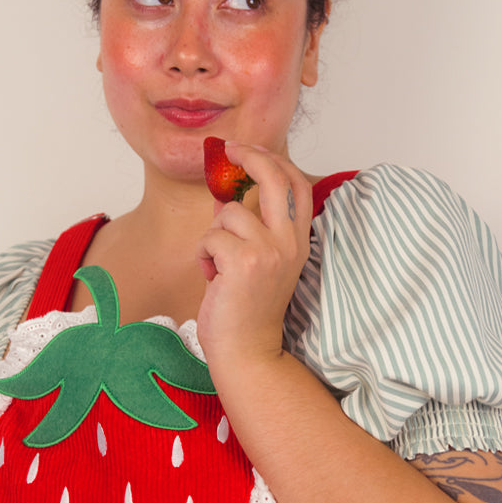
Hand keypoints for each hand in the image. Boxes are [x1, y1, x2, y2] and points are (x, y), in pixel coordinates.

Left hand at [195, 142, 312, 374]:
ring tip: (217, 266)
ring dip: (213, 236)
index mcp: (298, 242)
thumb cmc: (246, 311)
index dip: (274, 160)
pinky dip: (203, 255)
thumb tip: (226, 195)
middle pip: (275, 177)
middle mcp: (290, 243)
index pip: (298, 185)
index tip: (250, 150)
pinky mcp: (245, 262)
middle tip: (228, 149)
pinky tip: (211, 278)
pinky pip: (211, 237)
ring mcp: (270, 250)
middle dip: (249, 156)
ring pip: (230, 213)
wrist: (247, 353)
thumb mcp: (255, 262)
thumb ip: (248, 228)